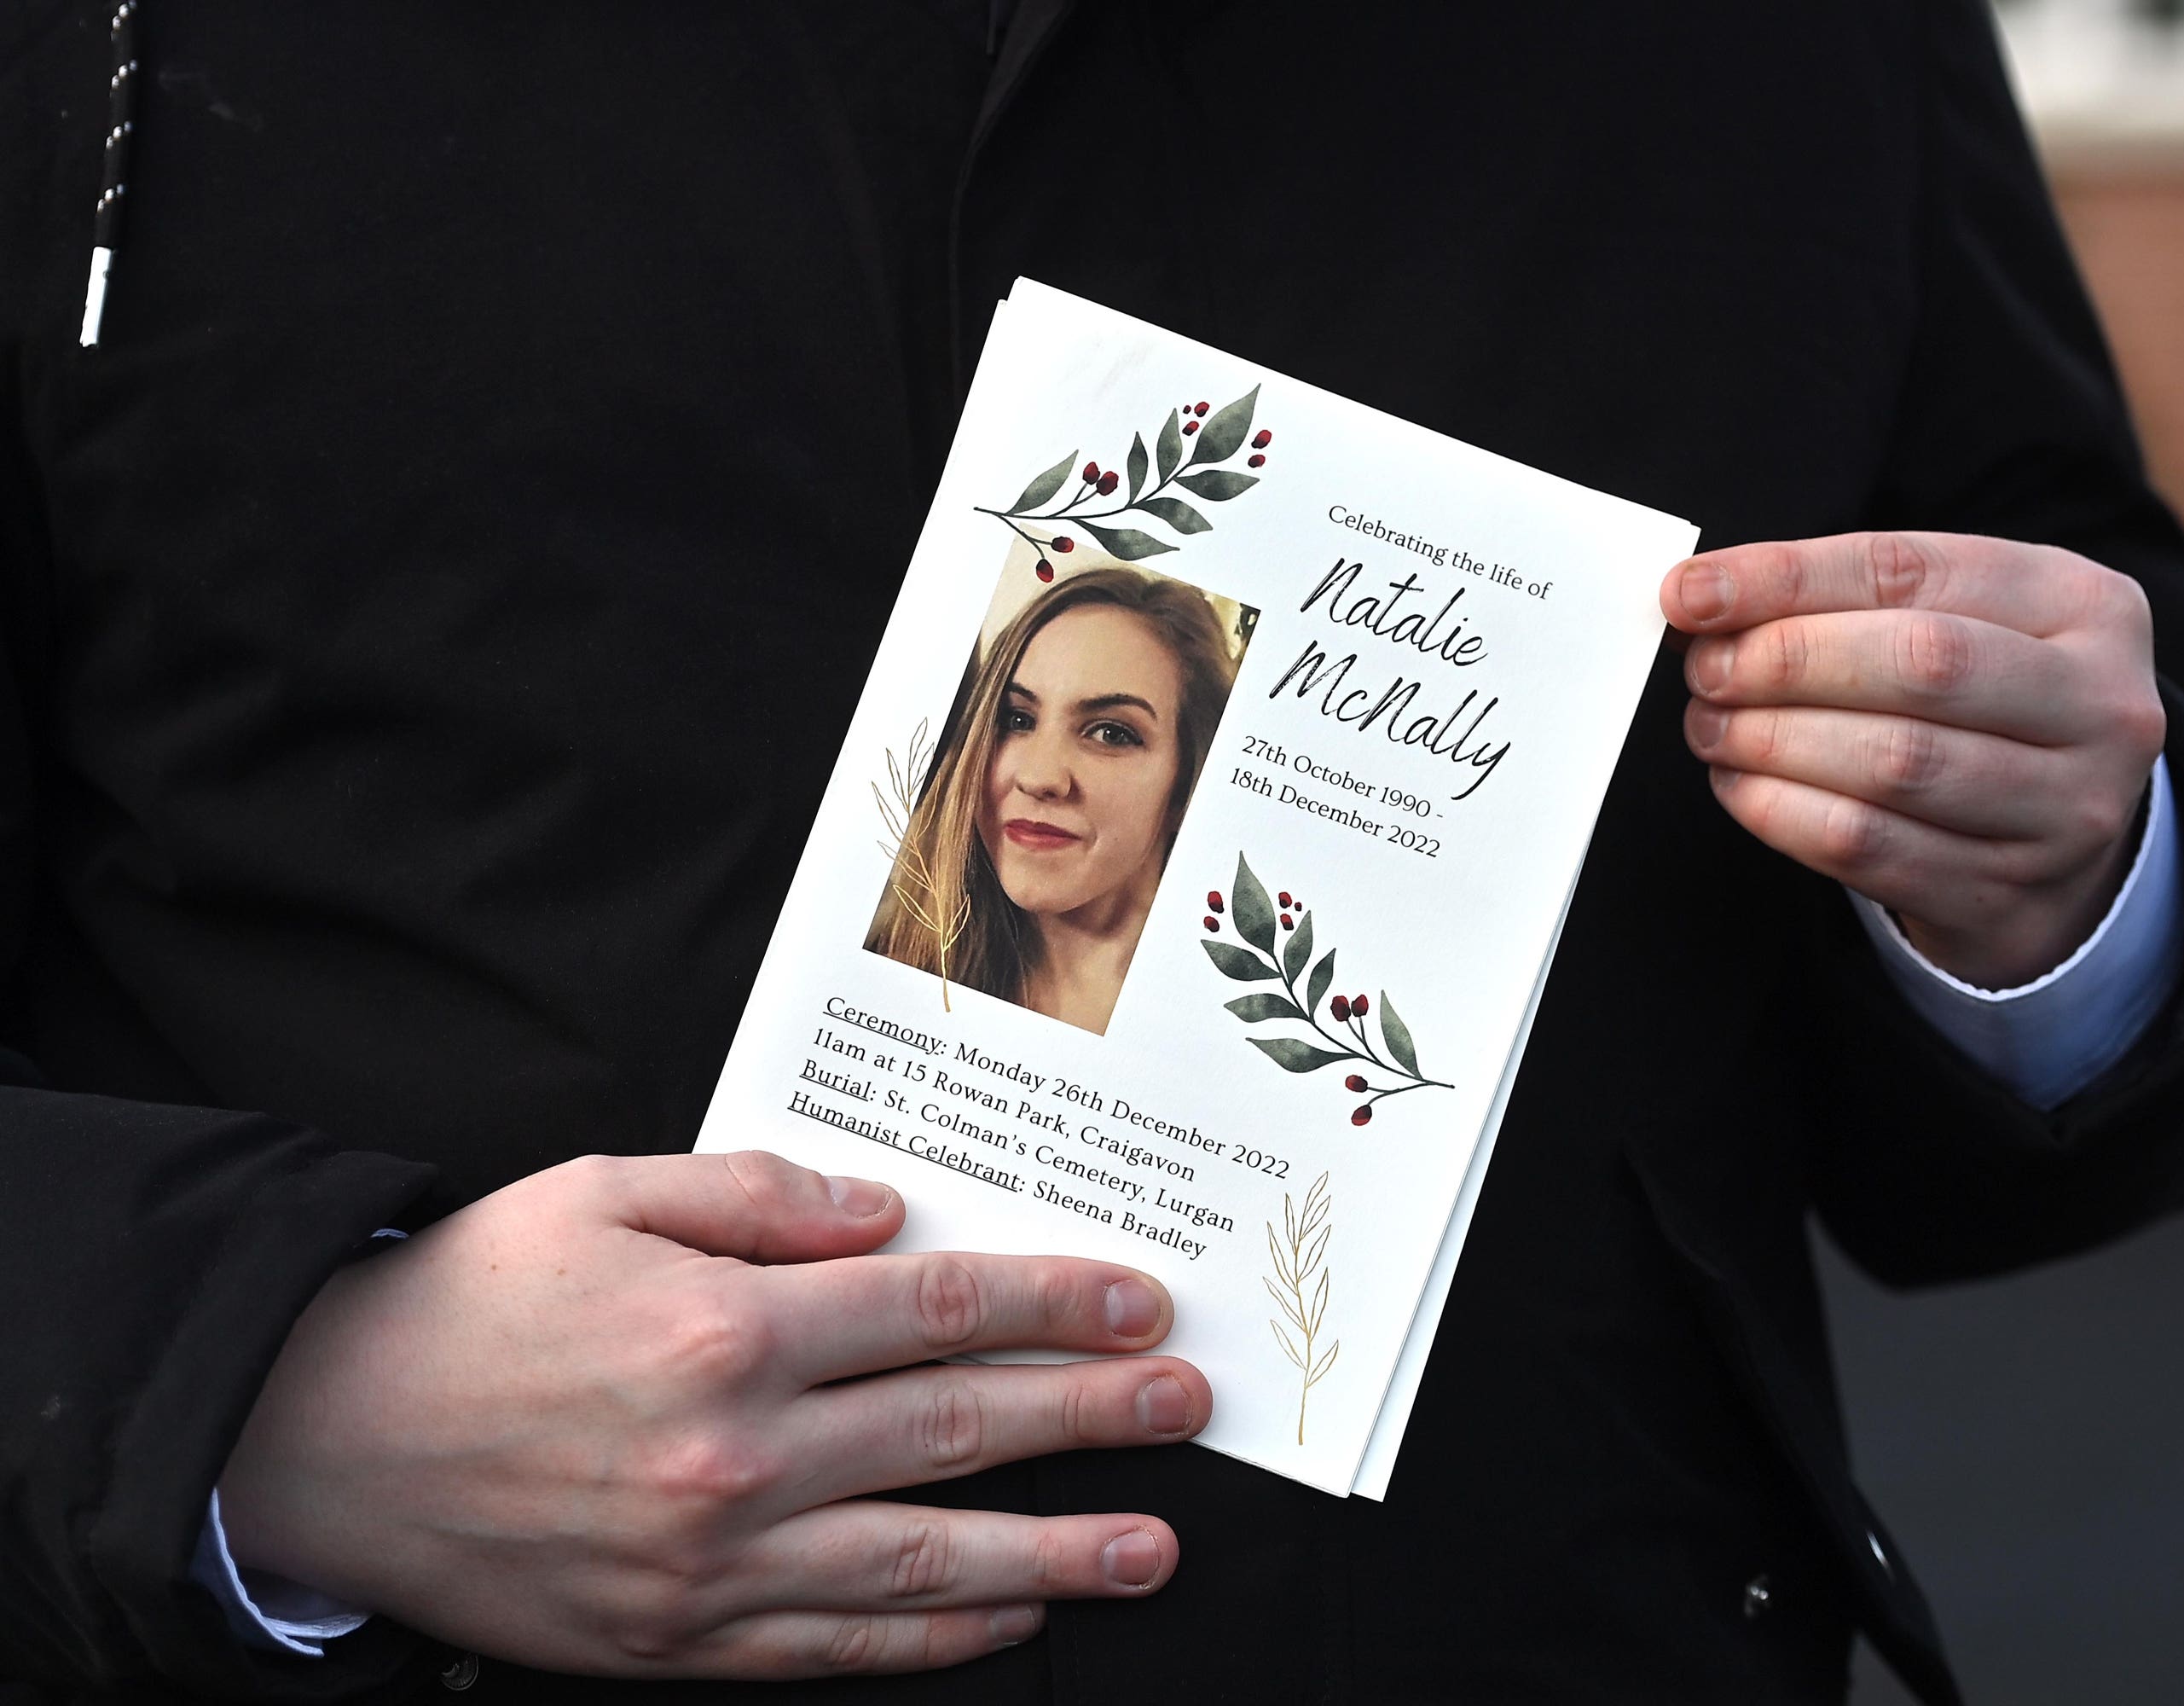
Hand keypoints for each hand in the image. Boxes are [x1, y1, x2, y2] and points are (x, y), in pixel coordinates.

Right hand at [217, 1151, 1209, 1678]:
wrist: (319, 1440)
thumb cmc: (470, 1299)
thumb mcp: (602, 1192)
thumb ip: (758, 1195)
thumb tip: (888, 1214)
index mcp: (728, 1326)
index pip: (940, 1311)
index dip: (1056, 1305)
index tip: (1139, 1304)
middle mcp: (736, 1452)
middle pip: (958, 1429)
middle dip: (1091, 1417)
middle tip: (1186, 1409)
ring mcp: (711, 1561)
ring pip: (922, 1557)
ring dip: (1053, 1553)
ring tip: (1152, 1549)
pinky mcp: (677, 1637)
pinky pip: (836, 1642)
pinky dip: (933, 1634)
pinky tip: (1008, 1616)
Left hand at [1662, 532, 2164, 987]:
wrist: (2056, 844)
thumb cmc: (1982, 706)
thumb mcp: (1957, 622)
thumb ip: (1846, 598)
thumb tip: (1701, 594)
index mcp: (2086, 605)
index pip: (1913, 570)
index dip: (1788, 578)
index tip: (1691, 593)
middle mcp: (2101, 704)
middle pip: (1919, 663)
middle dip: (1786, 661)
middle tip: (1707, 670)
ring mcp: (2067, 809)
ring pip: (1895, 761)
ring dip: (1774, 740)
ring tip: (1713, 726)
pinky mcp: (2008, 892)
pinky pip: (1871, 847)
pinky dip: (1783, 812)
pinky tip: (1741, 785)